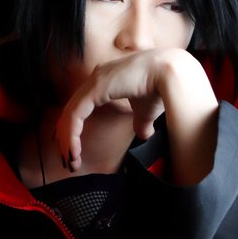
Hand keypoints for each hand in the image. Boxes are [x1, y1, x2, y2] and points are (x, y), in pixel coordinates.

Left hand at [54, 49, 173, 170]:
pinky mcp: (96, 89)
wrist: (171, 75)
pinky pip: (75, 116)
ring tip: (71, 162)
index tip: (75, 152)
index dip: (74, 131)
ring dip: (67, 141)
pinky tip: (74, 151)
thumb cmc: (161, 88)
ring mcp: (95, 82)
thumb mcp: (146, 112)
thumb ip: (141, 122)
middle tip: (69, 162)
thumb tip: (143, 135)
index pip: (81, 108)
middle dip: (66, 138)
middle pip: (71, 112)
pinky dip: (72, 135)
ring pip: (69, 115)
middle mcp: (97, 78)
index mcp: (105, 81)